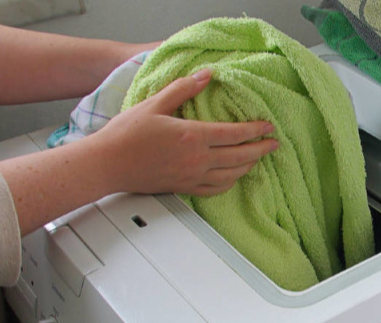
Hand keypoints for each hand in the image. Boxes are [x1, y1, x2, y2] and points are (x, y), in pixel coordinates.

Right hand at [84, 69, 278, 196]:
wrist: (107, 164)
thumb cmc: (125, 135)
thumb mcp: (155, 103)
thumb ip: (183, 89)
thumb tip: (206, 75)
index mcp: (193, 136)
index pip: (235, 133)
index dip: (255, 130)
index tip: (269, 127)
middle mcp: (197, 159)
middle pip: (240, 156)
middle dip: (261, 149)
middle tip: (274, 144)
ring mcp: (192, 177)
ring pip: (231, 175)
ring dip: (248, 166)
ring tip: (257, 158)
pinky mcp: (184, 188)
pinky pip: (215, 190)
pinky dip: (230, 182)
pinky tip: (233, 177)